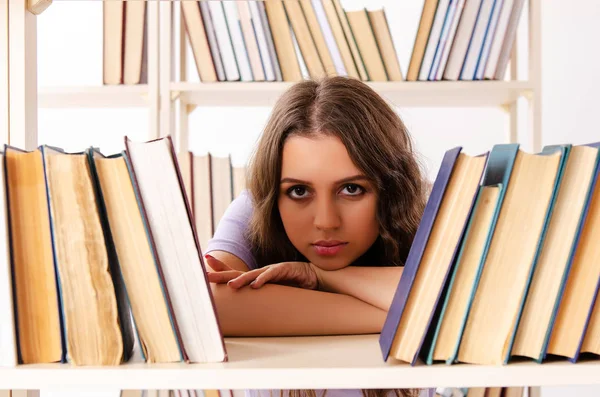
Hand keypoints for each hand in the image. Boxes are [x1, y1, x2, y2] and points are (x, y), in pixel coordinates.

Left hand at [205, 255, 319, 289]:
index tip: (204, 270)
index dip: (220, 271)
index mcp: (257, 278)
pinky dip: (264, 280)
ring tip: (230, 286)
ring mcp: (273, 269)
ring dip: (241, 280)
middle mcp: (262, 272)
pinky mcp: (286, 269)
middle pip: (237, 272)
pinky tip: (256, 286)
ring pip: (253, 274)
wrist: (316, 276)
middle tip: (205, 275)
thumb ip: (263, 299)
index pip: (235, 274)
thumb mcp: (275, 294)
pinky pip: (273, 274)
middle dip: (221, 273)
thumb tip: (248, 313)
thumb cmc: (294, 285)